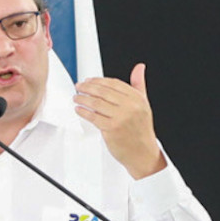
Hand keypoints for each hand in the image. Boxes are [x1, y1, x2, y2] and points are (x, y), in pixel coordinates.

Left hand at [74, 63, 167, 179]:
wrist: (143, 153)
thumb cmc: (141, 129)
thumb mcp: (143, 104)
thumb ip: (139, 84)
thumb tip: (139, 67)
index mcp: (137, 98)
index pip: (114, 83)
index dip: (99, 80)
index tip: (89, 80)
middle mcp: (130, 106)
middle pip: (103, 91)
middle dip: (87, 87)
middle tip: (79, 86)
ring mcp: (120, 118)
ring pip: (96, 103)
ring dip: (82, 98)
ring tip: (76, 97)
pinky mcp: (111, 129)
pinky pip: (93, 117)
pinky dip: (83, 112)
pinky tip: (79, 109)